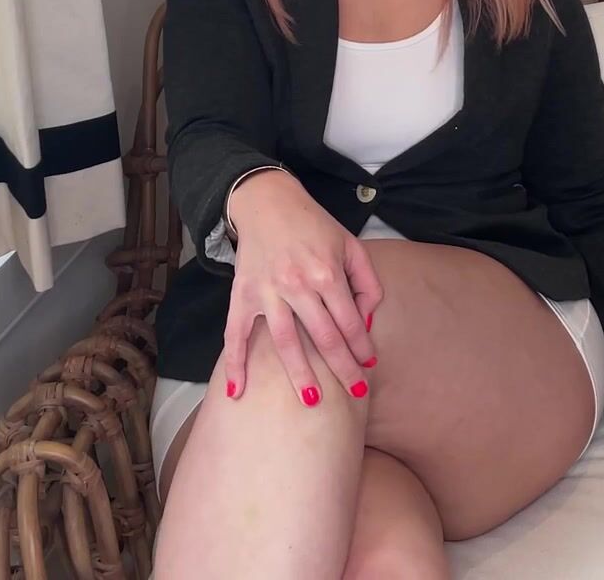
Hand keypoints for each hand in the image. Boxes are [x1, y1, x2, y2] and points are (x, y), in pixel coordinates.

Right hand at [221, 169, 382, 406]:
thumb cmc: (314, 226)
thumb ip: (366, 283)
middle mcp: (297, 285)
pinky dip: (235, 364)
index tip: (368, 367)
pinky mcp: (242, 294)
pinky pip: (235, 334)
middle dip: (341, 368)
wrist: (267, 202)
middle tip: (353, 393)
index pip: (349, 322)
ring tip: (312, 401)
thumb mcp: (350, 245)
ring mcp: (266, 292)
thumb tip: (366, 322)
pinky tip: (236, 391)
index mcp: (327, 273)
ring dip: (299, 374)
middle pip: (323, 337)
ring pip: (284, 342)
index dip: (361, 347)